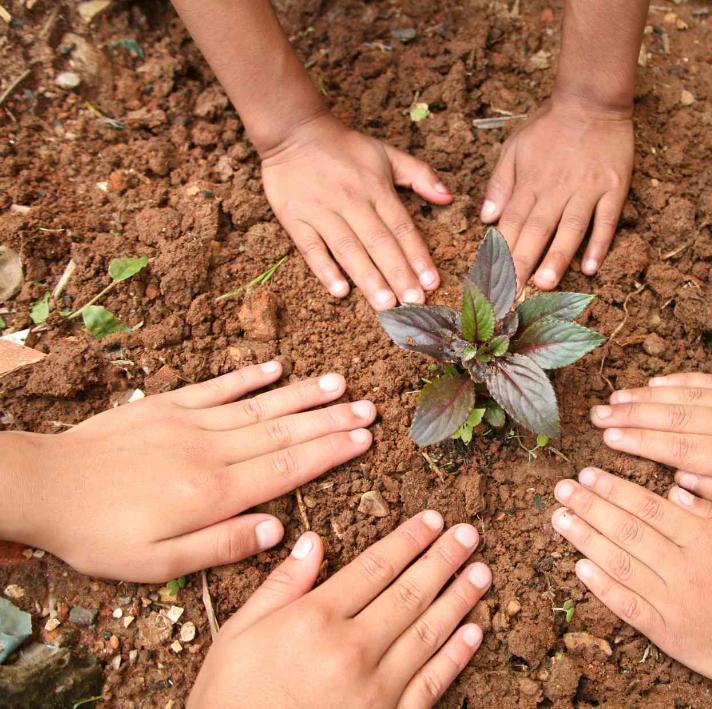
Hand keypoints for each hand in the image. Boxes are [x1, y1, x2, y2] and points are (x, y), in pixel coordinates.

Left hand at [16, 362, 375, 581]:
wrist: (43, 487)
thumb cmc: (100, 534)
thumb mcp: (159, 563)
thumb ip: (222, 545)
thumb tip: (279, 530)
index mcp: (214, 493)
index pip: (287, 469)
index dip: (330, 451)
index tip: (364, 437)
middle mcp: (212, 451)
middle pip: (284, 434)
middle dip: (331, 420)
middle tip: (370, 407)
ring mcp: (190, 423)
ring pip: (259, 407)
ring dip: (303, 395)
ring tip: (340, 383)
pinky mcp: (166, 406)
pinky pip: (217, 388)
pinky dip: (248, 377)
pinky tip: (276, 367)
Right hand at [189, 515, 490, 707]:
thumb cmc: (229, 701)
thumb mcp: (236, 636)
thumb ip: (280, 587)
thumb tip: (312, 542)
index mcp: (313, 620)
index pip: (375, 567)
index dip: (408, 540)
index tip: (433, 521)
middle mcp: (351, 649)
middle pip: (409, 592)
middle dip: (444, 559)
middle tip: (469, 535)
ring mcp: (375, 689)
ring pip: (428, 632)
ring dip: (459, 599)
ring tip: (481, 572)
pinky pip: (431, 682)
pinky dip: (456, 656)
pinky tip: (473, 632)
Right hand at [261, 112, 452, 309]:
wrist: (293, 129)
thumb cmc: (344, 146)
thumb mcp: (386, 154)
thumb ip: (420, 174)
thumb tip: (449, 197)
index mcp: (377, 189)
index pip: (402, 228)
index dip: (418, 256)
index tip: (432, 282)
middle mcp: (352, 201)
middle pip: (379, 243)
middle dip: (399, 275)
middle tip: (413, 303)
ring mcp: (322, 211)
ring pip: (349, 249)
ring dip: (368, 278)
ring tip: (385, 304)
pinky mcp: (295, 218)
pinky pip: (311, 248)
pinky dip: (325, 269)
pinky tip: (340, 291)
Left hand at [481, 97, 632, 288]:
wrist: (591, 100)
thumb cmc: (550, 125)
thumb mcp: (515, 147)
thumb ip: (500, 183)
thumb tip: (487, 219)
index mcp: (530, 182)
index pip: (512, 222)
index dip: (501, 252)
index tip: (492, 279)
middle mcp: (556, 189)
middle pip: (537, 230)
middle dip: (523, 263)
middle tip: (513, 294)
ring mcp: (586, 189)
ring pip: (570, 228)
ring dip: (557, 257)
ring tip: (545, 283)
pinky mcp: (613, 187)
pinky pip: (606, 219)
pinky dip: (600, 243)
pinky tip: (592, 267)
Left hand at [551, 468, 711, 688]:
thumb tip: (675, 488)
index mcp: (702, 537)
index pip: (648, 506)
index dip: (613, 489)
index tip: (588, 475)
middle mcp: (682, 565)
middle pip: (627, 529)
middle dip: (590, 506)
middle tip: (562, 489)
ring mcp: (672, 599)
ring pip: (620, 563)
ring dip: (586, 539)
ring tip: (560, 518)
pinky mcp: (668, 631)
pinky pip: (628, 605)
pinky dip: (602, 586)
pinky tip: (581, 566)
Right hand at [592, 373, 711, 525]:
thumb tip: (679, 481)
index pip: (676, 447)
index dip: (638, 442)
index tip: (607, 439)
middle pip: (672, 416)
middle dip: (630, 415)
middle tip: (596, 416)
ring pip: (684, 395)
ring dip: (646, 396)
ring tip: (614, 399)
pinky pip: (707, 381)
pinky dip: (678, 380)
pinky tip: (655, 382)